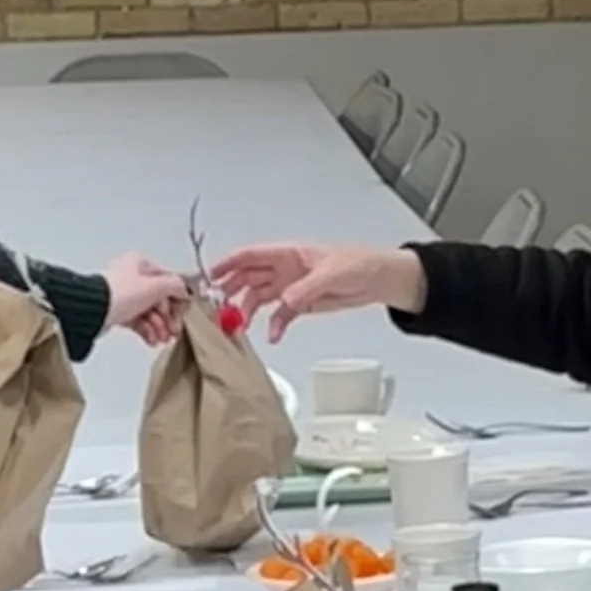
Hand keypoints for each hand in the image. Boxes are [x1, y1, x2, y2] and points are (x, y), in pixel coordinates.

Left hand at [100, 253, 192, 346]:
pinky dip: (146, 331)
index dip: (178, 297)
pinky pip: (137, 321)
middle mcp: (131, 278)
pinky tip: (151, 340)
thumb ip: (175, 286)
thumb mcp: (155, 286)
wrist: (94, 311)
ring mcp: (123, 296)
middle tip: (173, 331)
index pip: (167, 280)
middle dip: (167, 318)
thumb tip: (185, 289)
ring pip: (148, 312)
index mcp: (140, 264)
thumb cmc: (120, 293)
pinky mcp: (116, 312)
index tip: (184, 312)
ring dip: (158, 327)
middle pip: (158, 299)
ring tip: (161, 339)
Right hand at [209, 241, 425, 341]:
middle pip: (248, 278)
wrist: (379, 280)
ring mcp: (290, 288)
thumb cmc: (359, 263)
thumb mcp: (332, 273)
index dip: (228, 264)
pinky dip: (274, 326)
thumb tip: (285, 300)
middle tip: (217, 307)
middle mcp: (284, 270)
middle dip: (231, 291)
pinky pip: (279, 316)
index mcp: (288, 254)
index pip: (250, 256)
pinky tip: (271, 336)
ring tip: (238, 327)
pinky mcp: (300, 305)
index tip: (210, 275)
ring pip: (259, 298)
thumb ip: (306, 287)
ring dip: (248, 311)